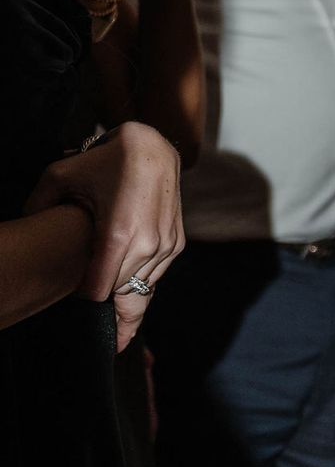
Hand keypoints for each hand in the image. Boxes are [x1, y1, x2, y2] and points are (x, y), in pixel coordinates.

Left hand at [28, 124, 183, 346]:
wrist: (155, 146)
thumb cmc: (108, 159)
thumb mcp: (62, 174)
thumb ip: (38, 204)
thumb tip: (26, 226)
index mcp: (118, 234)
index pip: (98, 291)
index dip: (83, 300)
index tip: (72, 299)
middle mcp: (147, 245)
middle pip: (119, 296)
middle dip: (105, 305)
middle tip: (94, 320)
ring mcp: (165, 246)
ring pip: (140, 291)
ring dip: (124, 297)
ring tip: (112, 314)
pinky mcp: (176, 244)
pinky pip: (155, 279)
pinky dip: (140, 284)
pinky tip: (126, 286)